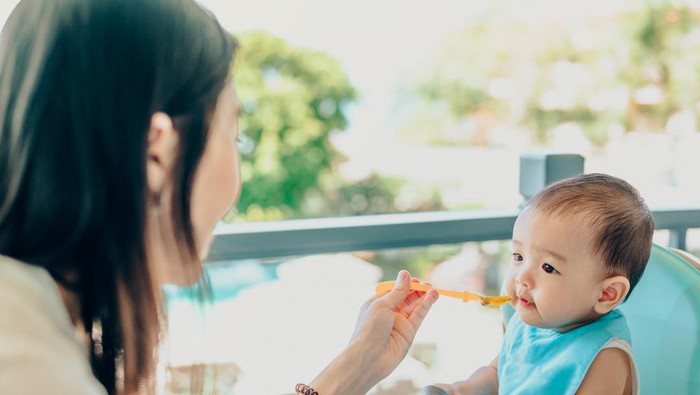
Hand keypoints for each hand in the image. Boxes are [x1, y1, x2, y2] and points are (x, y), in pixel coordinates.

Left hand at [348, 270, 438, 384]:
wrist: (370, 357)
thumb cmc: (370, 328)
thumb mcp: (382, 305)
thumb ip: (397, 291)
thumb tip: (405, 274)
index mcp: (377, 304)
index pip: (393, 290)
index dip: (404, 284)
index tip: (414, 279)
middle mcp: (388, 313)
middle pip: (405, 298)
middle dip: (416, 290)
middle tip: (426, 284)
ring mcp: (399, 323)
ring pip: (414, 306)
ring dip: (424, 296)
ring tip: (433, 288)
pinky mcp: (409, 332)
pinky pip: (419, 316)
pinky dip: (426, 306)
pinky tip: (432, 296)